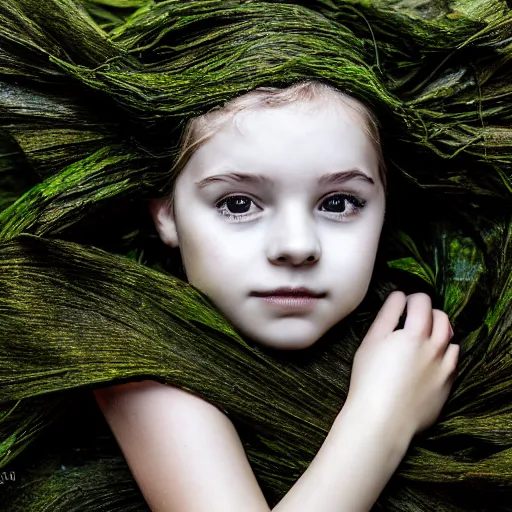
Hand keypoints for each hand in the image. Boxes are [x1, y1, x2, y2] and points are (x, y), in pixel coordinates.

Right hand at [345, 291, 458, 439]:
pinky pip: (454, 361)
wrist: (382, 420)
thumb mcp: (371, 342)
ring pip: (451, 339)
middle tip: (412, 318)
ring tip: (422, 337)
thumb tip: (398, 296)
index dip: (412, 298)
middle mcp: (436, 349)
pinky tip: (428, 359)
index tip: (403, 303)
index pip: (423, 303)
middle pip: (441, 318)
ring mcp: (445, 368)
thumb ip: (387, 315)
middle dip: (428, 312)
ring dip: (439, 331)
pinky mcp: (448, 386)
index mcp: (415, 334)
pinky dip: (445, 353)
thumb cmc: (369, 380)